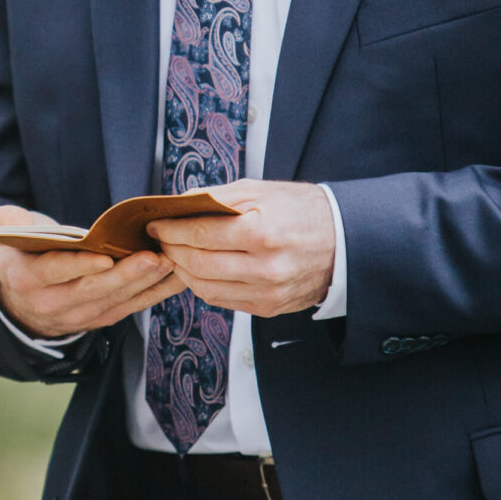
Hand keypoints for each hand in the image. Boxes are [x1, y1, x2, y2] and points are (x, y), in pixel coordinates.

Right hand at [0, 204, 185, 338]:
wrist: (24, 306)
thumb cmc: (24, 259)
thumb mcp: (9, 241)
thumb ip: (11, 224)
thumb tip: (5, 215)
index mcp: (27, 279)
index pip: (53, 272)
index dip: (78, 266)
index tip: (104, 257)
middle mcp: (53, 303)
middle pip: (93, 290)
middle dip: (125, 274)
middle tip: (153, 257)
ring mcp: (80, 316)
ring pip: (116, 300)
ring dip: (145, 282)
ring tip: (170, 262)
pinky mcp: (102, 319)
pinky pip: (131, 307)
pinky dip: (155, 293)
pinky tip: (176, 277)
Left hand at [147, 180, 335, 318]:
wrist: (345, 241)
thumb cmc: (302, 210)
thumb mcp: (260, 191)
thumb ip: (216, 197)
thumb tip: (177, 204)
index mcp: (262, 233)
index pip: (200, 234)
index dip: (170, 230)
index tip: (155, 224)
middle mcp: (265, 268)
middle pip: (198, 264)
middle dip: (171, 251)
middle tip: (159, 240)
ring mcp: (267, 293)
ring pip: (205, 288)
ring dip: (183, 271)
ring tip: (174, 254)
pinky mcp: (269, 308)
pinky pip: (223, 300)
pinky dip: (203, 285)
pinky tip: (196, 270)